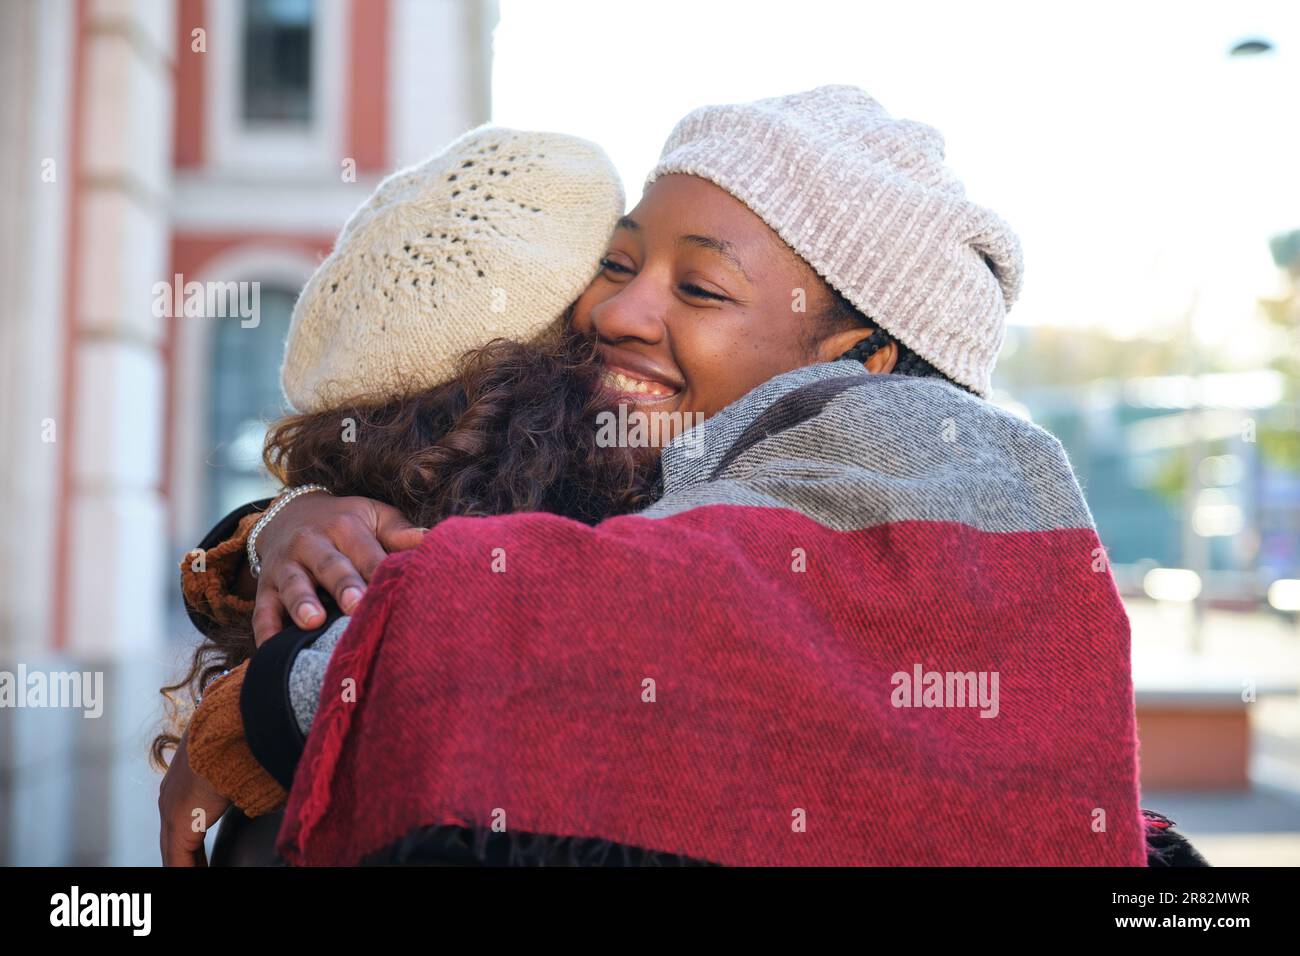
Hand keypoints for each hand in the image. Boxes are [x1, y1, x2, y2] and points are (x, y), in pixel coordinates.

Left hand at [158, 731, 229, 866]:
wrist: (231, 732)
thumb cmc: (237, 738)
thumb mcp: (231, 758)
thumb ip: (232, 773)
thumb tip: (251, 775)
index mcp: (178, 782)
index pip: (179, 824)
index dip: (190, 846)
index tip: (200, 858)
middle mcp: (169, 798)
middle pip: (171, 842)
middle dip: (186, 859)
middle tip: (198, 868)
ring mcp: (170, 811)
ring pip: (172, 853)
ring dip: (188, 865)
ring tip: (200, 873)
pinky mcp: (179, 824)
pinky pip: (178, 861)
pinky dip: (188, 870)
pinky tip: (201, 875)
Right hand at [251, 494, 424, 645]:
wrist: (290, 513)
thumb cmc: (346, 521)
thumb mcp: (373, 515)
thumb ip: (400, 531)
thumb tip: (430, 540)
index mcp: (345, 526)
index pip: (366, 551)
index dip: (379, 571)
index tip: (395, 590)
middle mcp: (312, 543)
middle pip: (329, 566)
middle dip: (343, 585)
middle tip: (357, 605)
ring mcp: (286, 566)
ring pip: (293, 585)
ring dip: (302, 602)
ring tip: (313, 621)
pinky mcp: (265, 587)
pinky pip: (261, 610)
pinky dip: (265, 630)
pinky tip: (271, 650)